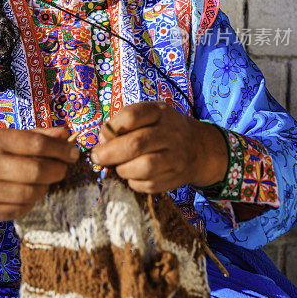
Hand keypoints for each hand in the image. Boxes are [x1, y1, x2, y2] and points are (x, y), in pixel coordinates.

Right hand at [0, 126, 78, 220]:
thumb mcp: (0, 135)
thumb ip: (35, 135)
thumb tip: (66, 134)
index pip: (36, 144)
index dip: (60, 149)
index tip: (73, 152)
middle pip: (37, 171)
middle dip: (58, 170)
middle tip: (63, 168)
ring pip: (32, 193)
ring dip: (46, 186)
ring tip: (45, 180)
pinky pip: (21, 209)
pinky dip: (32, 201)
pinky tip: (29, 191)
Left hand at [90, 102, 227, 194]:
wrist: (199, 148)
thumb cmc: (162, 129)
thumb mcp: (148, 116)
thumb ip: (123, 123)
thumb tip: (102, 142)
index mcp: (160, 112)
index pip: (131, 116)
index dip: (111, 128)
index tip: (102, 137)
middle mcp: (171, 133)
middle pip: (135, 144)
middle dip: (109, 154)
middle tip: (97, 158)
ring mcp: (175, 157)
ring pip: (143, 168)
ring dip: (122, 169)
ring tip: (118, 166)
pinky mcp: (175, 178)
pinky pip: (147, 185)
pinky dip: (133, 182)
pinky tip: (134, 174)